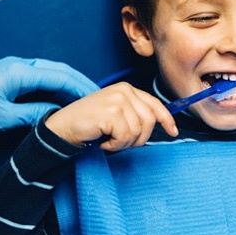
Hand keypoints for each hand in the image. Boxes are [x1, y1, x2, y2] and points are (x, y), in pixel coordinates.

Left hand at [0, 56, 98, 129]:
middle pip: (60, 70)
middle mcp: (20, 65)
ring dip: (69, 81)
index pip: (61, 77)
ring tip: (82, 95)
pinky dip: (55, 83)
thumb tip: (55, 113)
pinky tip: (62, 94)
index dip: (80, 87)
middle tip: (95, 93)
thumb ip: (32, 113)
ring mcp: (16, 67)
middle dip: (79, 81)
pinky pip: (41, 75)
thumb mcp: (4, 117)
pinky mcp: (11, 73)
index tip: (94, 97)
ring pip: (52, 71)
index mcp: (20, 72)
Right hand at [45, 82, 178, 151]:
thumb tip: (161, 124)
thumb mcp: (116, 113)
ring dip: (124, 143)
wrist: (63, 127)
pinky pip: (125, 137)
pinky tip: (103, 140)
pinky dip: (115, 145)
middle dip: (138, 138)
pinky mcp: (111, 112)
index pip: (155, 104)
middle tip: (120, 141)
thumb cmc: (91, 123)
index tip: (173, 131)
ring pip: (138, 131)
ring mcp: (118, 100)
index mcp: (128, 89)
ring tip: (109, 139)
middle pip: (149, 121)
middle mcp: (125, 91)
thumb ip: (135, 113)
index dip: (167, 119)